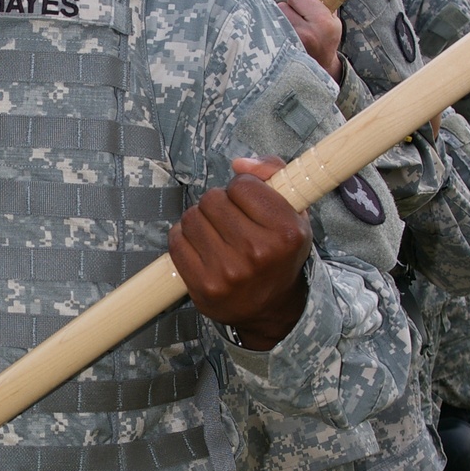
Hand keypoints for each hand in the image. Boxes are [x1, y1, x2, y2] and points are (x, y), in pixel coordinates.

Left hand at [168, 156, 310, 349]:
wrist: (271, 308)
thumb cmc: (280, 253)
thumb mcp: (293, 211)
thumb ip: (273, 172)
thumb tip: (238, 162)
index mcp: (285, 232)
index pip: (242, 185)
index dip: (242, 189)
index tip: (248, 202)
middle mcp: (257, 253)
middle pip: (212, 199)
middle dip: (219, 203)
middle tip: (230, 219)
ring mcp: (228, 272)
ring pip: (191, 217)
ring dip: (200, 220)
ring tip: (216, 233)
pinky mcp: (203, 286)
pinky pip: (176, 242)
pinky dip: (184, 238)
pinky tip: (201, 246)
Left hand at [278, 0, 342, 80]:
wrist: (320, 68)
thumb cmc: (324, 34)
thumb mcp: (328, 10)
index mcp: (324, 24)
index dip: (300, 0)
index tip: (309, 11)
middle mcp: (307, 36)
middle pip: (283, 5)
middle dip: (290, 10)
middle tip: (301, 24)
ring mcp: (291, 46)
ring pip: (274, 17)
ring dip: (281, 21)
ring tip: (293, 33)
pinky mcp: (277, 53)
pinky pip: (267, 29)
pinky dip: (273, 30)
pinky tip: (283, 39)